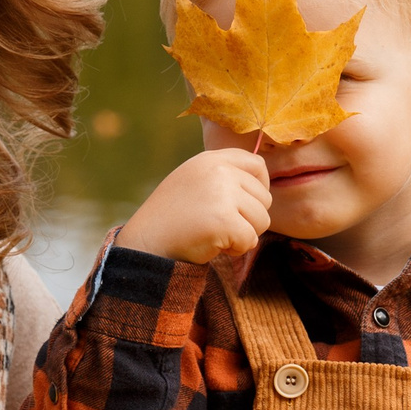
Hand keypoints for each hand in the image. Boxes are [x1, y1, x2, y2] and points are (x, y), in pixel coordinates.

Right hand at [116, 148, 272, 264]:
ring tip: (216, 235)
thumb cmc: (172, 217)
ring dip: (244, 235)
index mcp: (211, 159)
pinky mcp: (224, 220)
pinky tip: (214, 246)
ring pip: (262, 220)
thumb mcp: (193, 181)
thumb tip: (261, 186)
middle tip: (221, 227)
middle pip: (264, 198)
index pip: (257, 165)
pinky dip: (236, 250)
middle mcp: (218, 171)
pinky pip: (250, 240)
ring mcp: (222, 194)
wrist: (146, 241)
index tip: (247, 205)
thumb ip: (222, 176)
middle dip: (250, 219)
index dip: (260, 187)